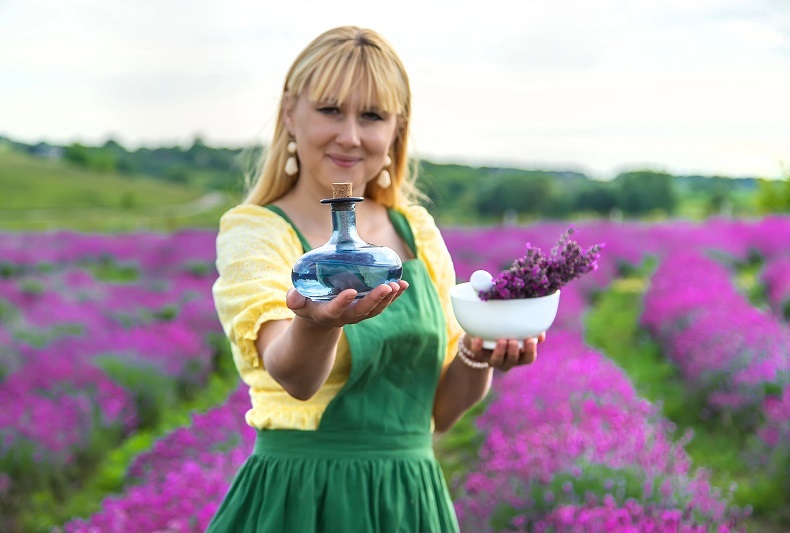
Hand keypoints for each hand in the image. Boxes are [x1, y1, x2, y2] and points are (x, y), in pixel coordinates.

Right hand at [286, 280, 408, 327]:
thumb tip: (292, 299)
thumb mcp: (297, 301)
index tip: (351, 292)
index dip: (342, 303)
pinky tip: (404, 285)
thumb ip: (294, 299)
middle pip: (361, 311)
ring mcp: (357, 314)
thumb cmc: (307, 303)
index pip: (334, 310)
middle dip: (375, 300)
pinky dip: (394, 296)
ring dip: (388, 298)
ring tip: (398, 285)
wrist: (319, 316)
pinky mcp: (367, 309)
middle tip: (387, 287)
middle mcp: (344, 317)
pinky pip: (382, 305)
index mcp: (326, 313)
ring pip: (375, 310)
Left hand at [464, 332, 545, 371]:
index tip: (530, 340)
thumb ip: (531, 330)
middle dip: (514, 352)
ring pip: (496, 360)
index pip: (529, 358)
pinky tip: (478, 338)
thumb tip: (541, 332)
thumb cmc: (509, 332)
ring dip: (500, 351)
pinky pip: (478, 354)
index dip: (530, 351)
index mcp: (520, 356)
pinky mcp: (480, 356)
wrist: (485, 337)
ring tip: (501, 340)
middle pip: (513, 360)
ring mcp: (493, 360)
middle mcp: (507, 360)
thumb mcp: (520, 332)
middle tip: (513, 341)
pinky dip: (477, 347)